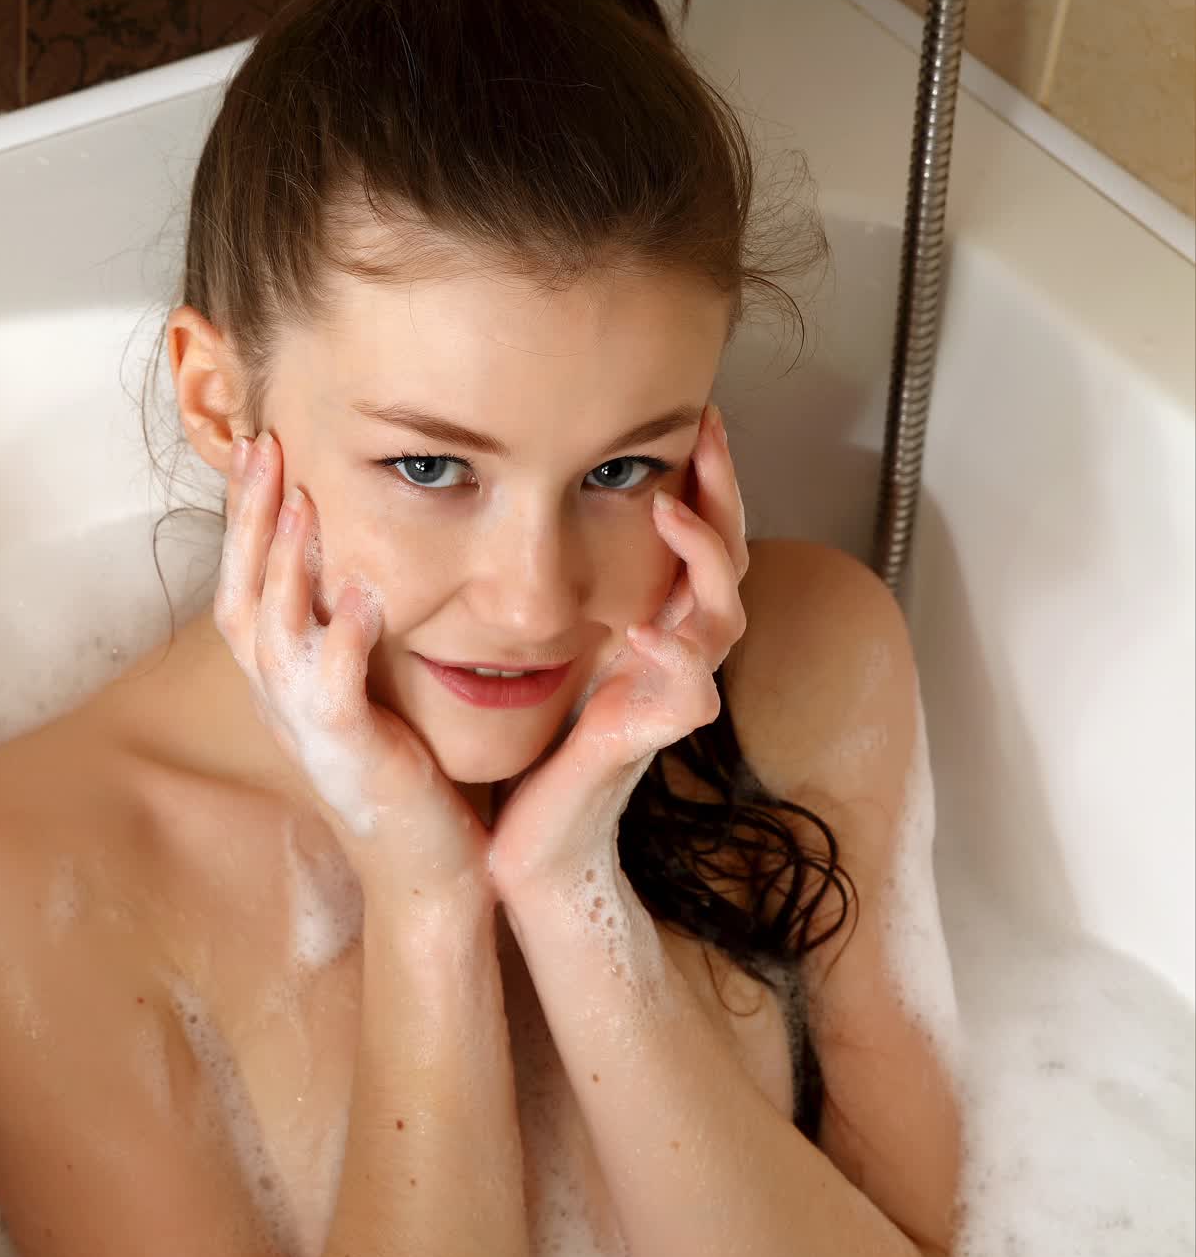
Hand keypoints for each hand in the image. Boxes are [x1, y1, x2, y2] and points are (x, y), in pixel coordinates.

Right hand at [214, 431, 491, 900]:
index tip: (261, 449)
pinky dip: (341, 636)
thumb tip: (363, 569)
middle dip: (250, 518)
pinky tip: (361, 591)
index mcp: (283, 685)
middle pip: (241, 594)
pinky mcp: (349, 752)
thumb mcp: (372, 698)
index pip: (245, 586)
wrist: (427, 872)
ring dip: (284, 561)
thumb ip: (355, 639)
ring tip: (303, 497)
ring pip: (273, 631)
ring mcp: (307, 728)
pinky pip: (332, 686)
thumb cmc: (411, 783)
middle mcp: (280, 702)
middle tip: (266, 445)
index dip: (246, 519)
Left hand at [487, 404, 748, 894]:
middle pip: (731, 564)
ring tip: (672, 513)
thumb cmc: (537, 747)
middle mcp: (671, 657)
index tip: (698, 416)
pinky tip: (649, 631)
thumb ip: (554, 587)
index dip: (708, 480)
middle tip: (706, 437)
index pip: (702, 541)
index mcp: (653, 627)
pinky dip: (675, 661)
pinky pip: (689, 696)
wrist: (534, 841)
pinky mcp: (645, 739)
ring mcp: (665, 697)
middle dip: (724, 496)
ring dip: (705, 561)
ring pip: (725, 619)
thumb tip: (525, 502)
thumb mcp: (546, 647)